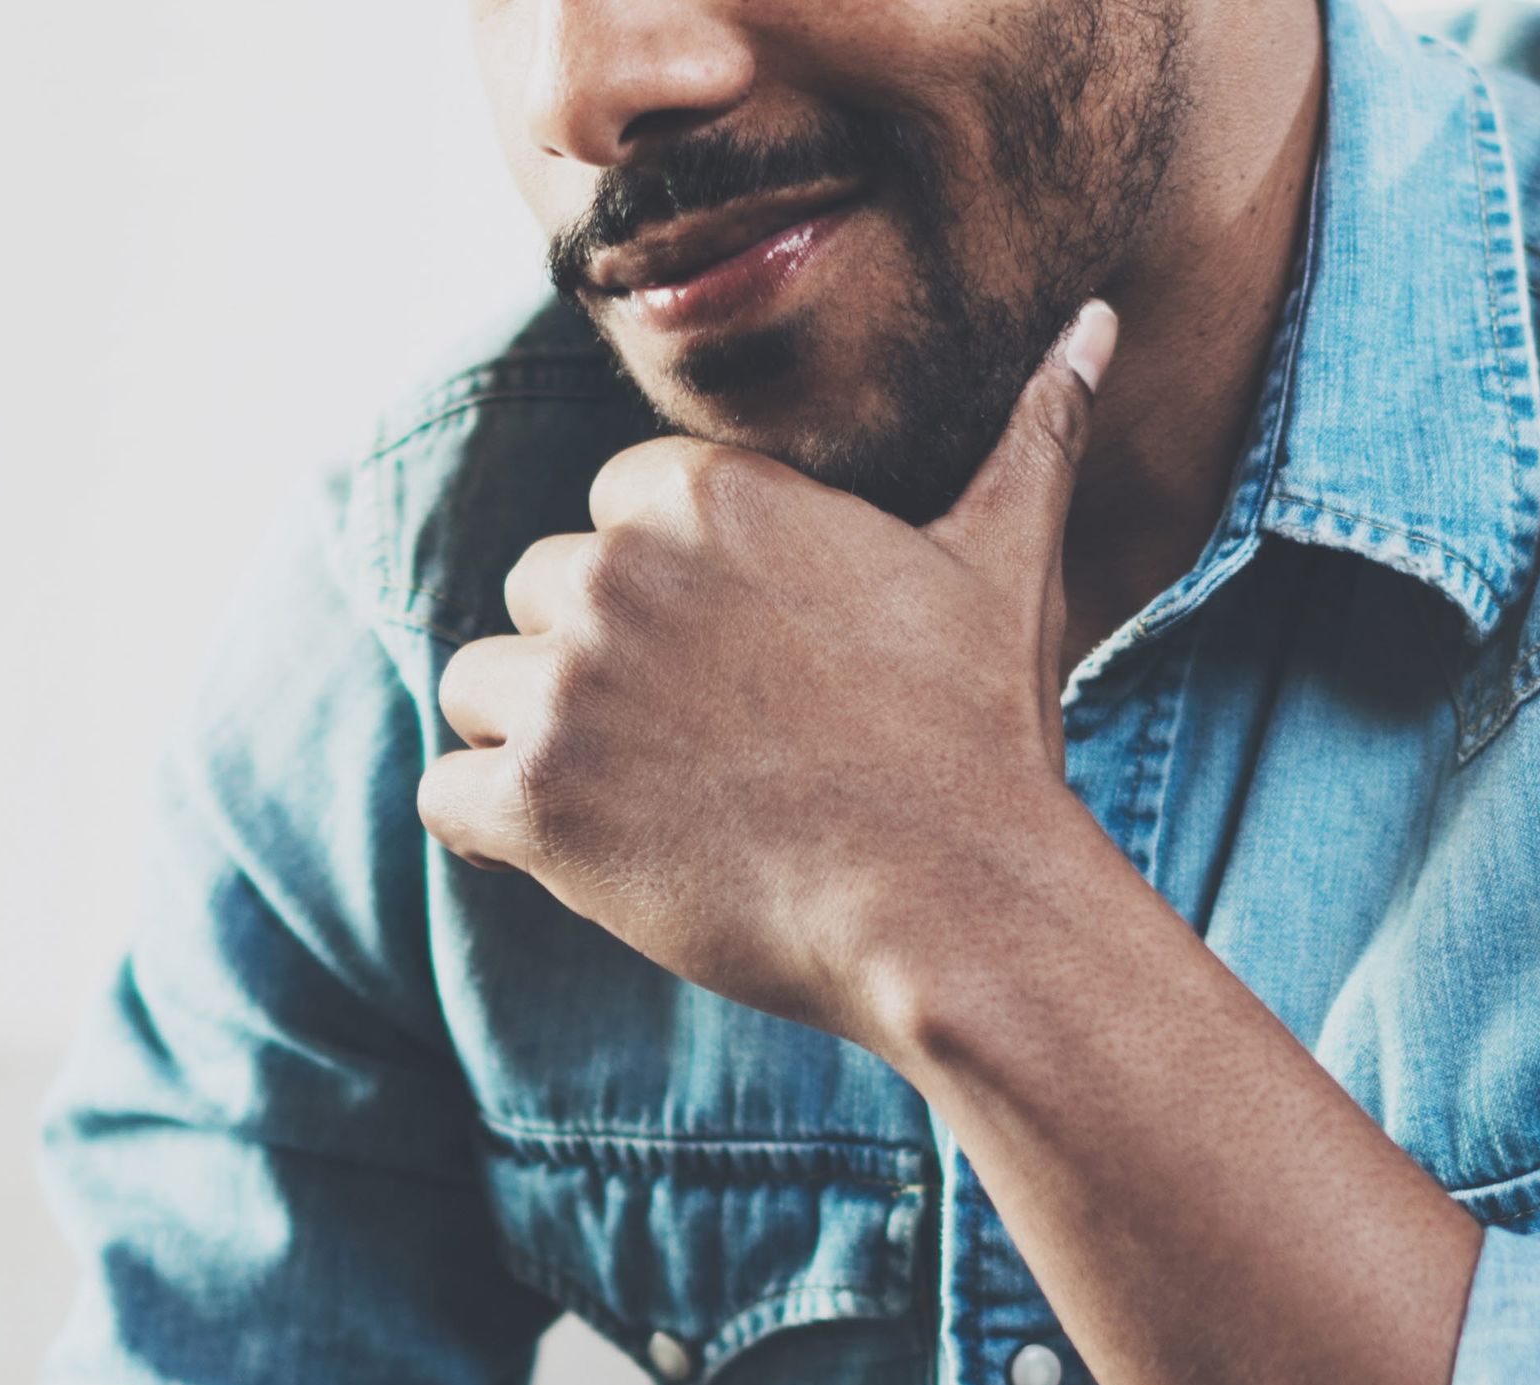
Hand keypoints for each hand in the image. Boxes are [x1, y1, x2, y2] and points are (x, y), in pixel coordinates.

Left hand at [418, 302, 1120, 1052]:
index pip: (612, 513)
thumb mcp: (1006, 562)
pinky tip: (584, 856)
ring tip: (646, 804)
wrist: (956, 904)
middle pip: (538, 597)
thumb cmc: (980, 738)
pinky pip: (444, 796)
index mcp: (702, 491)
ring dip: (537, 747)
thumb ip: (1032, 433)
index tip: (734, 668)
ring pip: (481, 691)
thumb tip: (1095, 325)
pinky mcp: (533, 799)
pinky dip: (494, 833)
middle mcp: (613, 568)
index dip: (666, 599)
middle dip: (595, 668)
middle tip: (701, 749)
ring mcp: (564, 684)